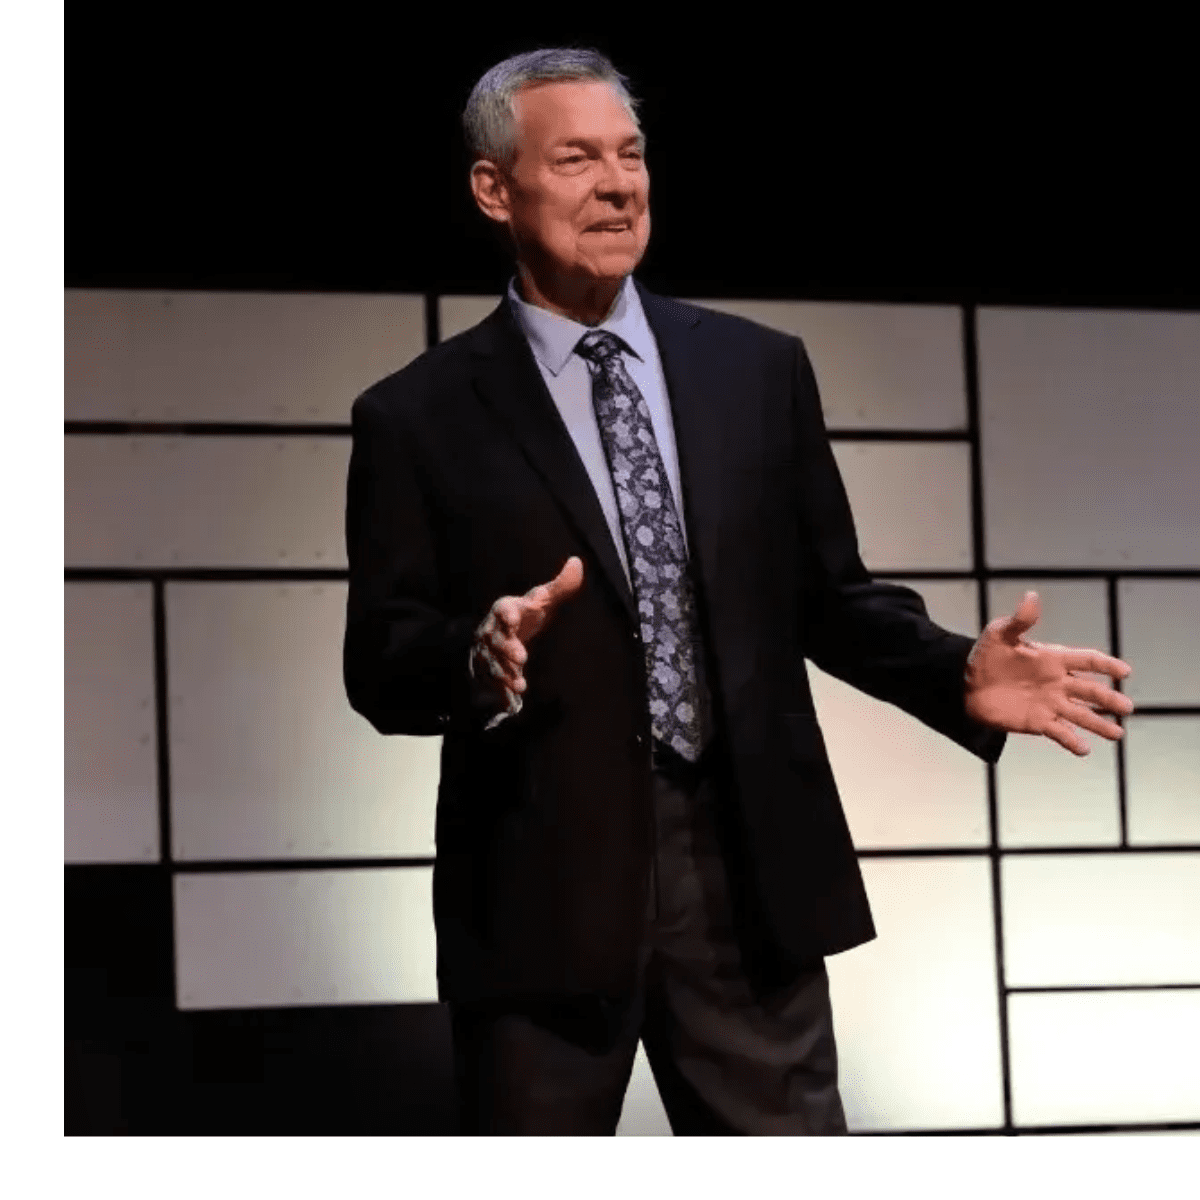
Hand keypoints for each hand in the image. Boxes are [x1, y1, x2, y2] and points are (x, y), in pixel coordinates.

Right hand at [471, 557, 584, 705]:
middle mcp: (494, 631)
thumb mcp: (541, 599)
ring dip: (504, 674)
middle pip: (498, 640)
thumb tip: (577, 562)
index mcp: (507, 610)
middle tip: (521, 657)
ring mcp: (489, 653)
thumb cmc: (524, 615)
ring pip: (493, 664)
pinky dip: (501, 694)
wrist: (496, 634)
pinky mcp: (490, 671)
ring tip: (519, 686)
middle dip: (507, 649)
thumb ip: (560, 586)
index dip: (507, 613)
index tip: (513, 615)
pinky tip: (511, 704)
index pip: (504, 609)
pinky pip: (493, 683)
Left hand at [964, 591, 1134, 755]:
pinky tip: (1084, 749)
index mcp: (1052, 658)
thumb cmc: (984, 655)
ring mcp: (1049, 704)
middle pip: (1090, 691)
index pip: (1086, 660)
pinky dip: (1072, 742)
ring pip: (1081, 715)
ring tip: (1117, 735)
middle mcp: (1057, 683)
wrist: (964, 684)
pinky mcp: (1038, 722)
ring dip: (1099, 724)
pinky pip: (1060, 733)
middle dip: (1108, 700)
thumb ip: (1019, 620)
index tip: (1124, 672)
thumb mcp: (999, 634)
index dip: (1105, 665)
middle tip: (1126, 708)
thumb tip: (1032, 596)